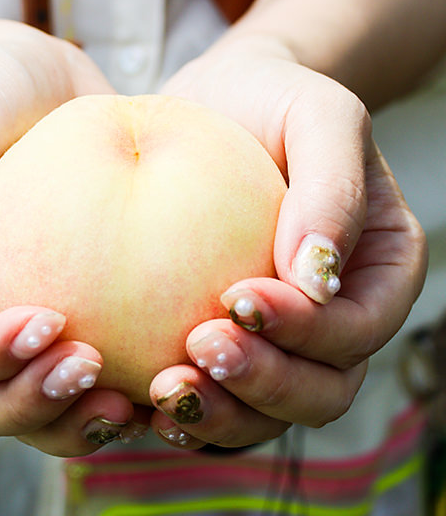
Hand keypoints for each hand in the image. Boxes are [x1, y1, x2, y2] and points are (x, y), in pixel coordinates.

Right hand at [0, 21, 143, 455]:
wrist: (39, 88)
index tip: (48, 321)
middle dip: (35, 405)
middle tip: (93, 371)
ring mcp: (22, 321)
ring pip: (41, 405)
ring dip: (81, 419)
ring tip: (135, 402)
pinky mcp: (80, 311)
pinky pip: (100, 366)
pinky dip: (129, 387)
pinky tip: (172, 373)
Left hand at [149, 36, 426, 448]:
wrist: (220, 106)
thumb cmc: (275, 102)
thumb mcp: (319, 115)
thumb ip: (334, 186)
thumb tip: (318, 278)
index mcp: (375, 272)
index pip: (357, 329)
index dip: (306, 333)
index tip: (238, 299)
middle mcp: (334, 318)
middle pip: (320, 390)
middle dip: (262, 384)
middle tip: (197, 350)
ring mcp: (281, 340)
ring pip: (267, 411)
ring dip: (220, 413)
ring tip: (164, 386)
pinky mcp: (228, 340)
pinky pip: (215, 395)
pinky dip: (185, 409)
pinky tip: (140, 397)